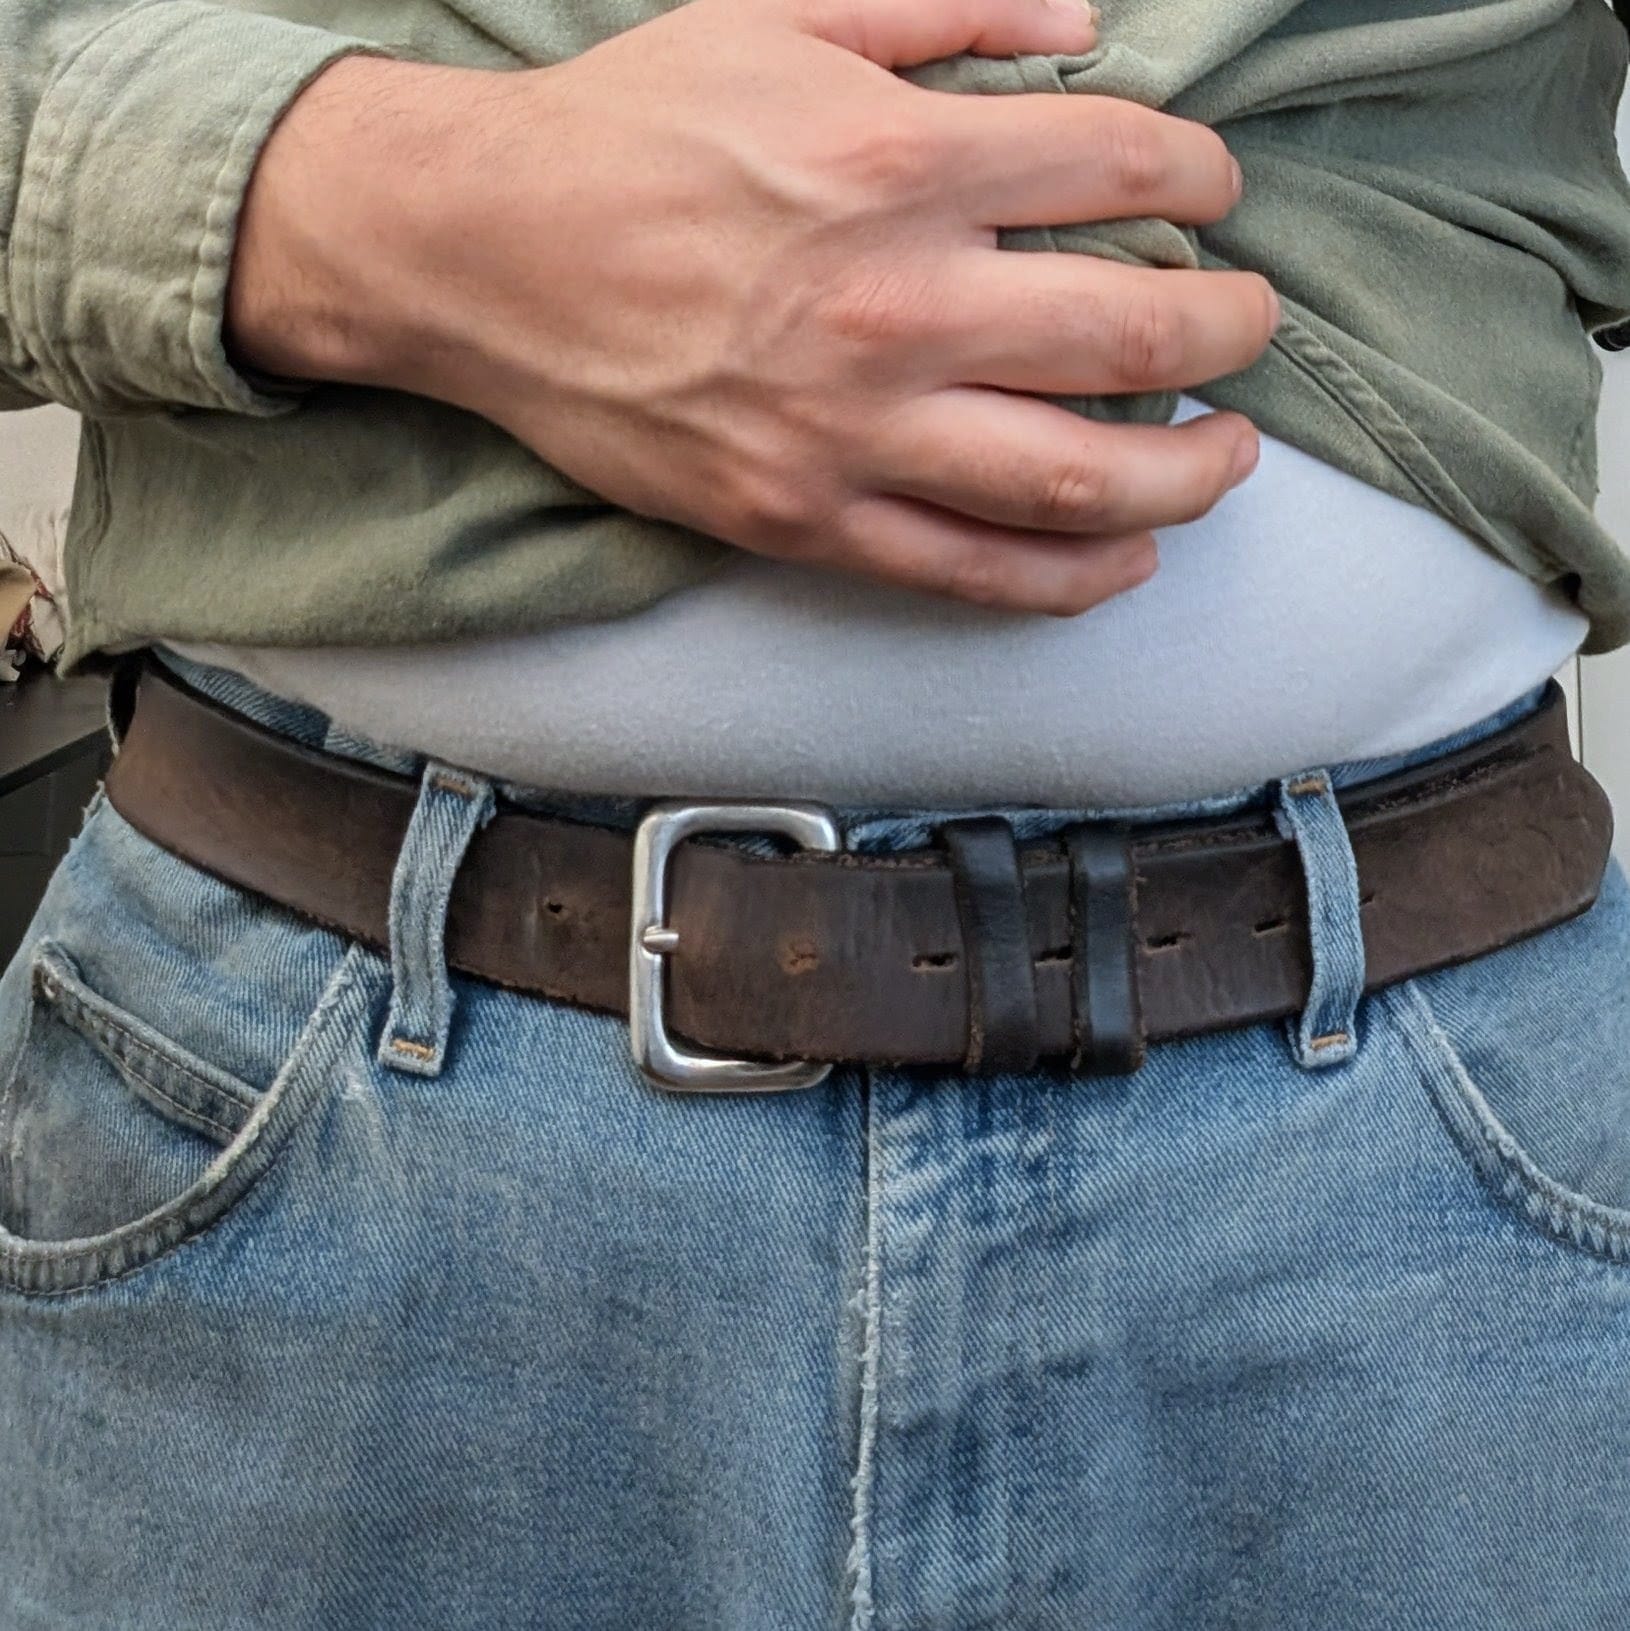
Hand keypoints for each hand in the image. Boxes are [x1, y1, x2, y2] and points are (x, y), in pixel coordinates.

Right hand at [229, 0, 1278, 615]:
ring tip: (1230, 454)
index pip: (1122, 169)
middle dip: (1232, 327)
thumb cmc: (625, 131)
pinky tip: (1128, 559)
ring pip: (1077, 477)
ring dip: (1189, 472)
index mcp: (902, 161)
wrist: (480, 253)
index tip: (1212, 198)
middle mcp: (898, 304)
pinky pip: (969, 570)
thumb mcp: (777, 16)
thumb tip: (1080, 20)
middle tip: (1251, 325)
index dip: (1202, 181)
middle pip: (1135, 331)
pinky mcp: (805, 519)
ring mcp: (854, 429)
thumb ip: (944, 6)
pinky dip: (1070, 575)